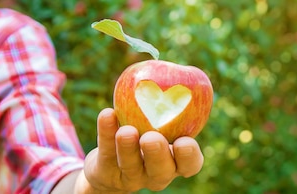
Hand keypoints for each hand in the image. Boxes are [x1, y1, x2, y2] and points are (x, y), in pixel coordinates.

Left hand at [76, 108, 203, 192]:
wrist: (113, 164)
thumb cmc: (148, 133)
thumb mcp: (164, 122)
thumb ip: (172, 102)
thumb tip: (182, 69)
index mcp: (177, 162)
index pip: (190, 164)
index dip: (189, 156)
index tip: (184, 141)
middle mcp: (157, 174)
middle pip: (161, 170)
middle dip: (157, 154)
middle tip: (151, 138)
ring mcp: (131, 176)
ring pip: (130, 164)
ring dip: (128, 147)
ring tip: (126, 130)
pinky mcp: (106, 172)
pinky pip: (106, 153)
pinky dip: (106, 133)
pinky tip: (107, 114)